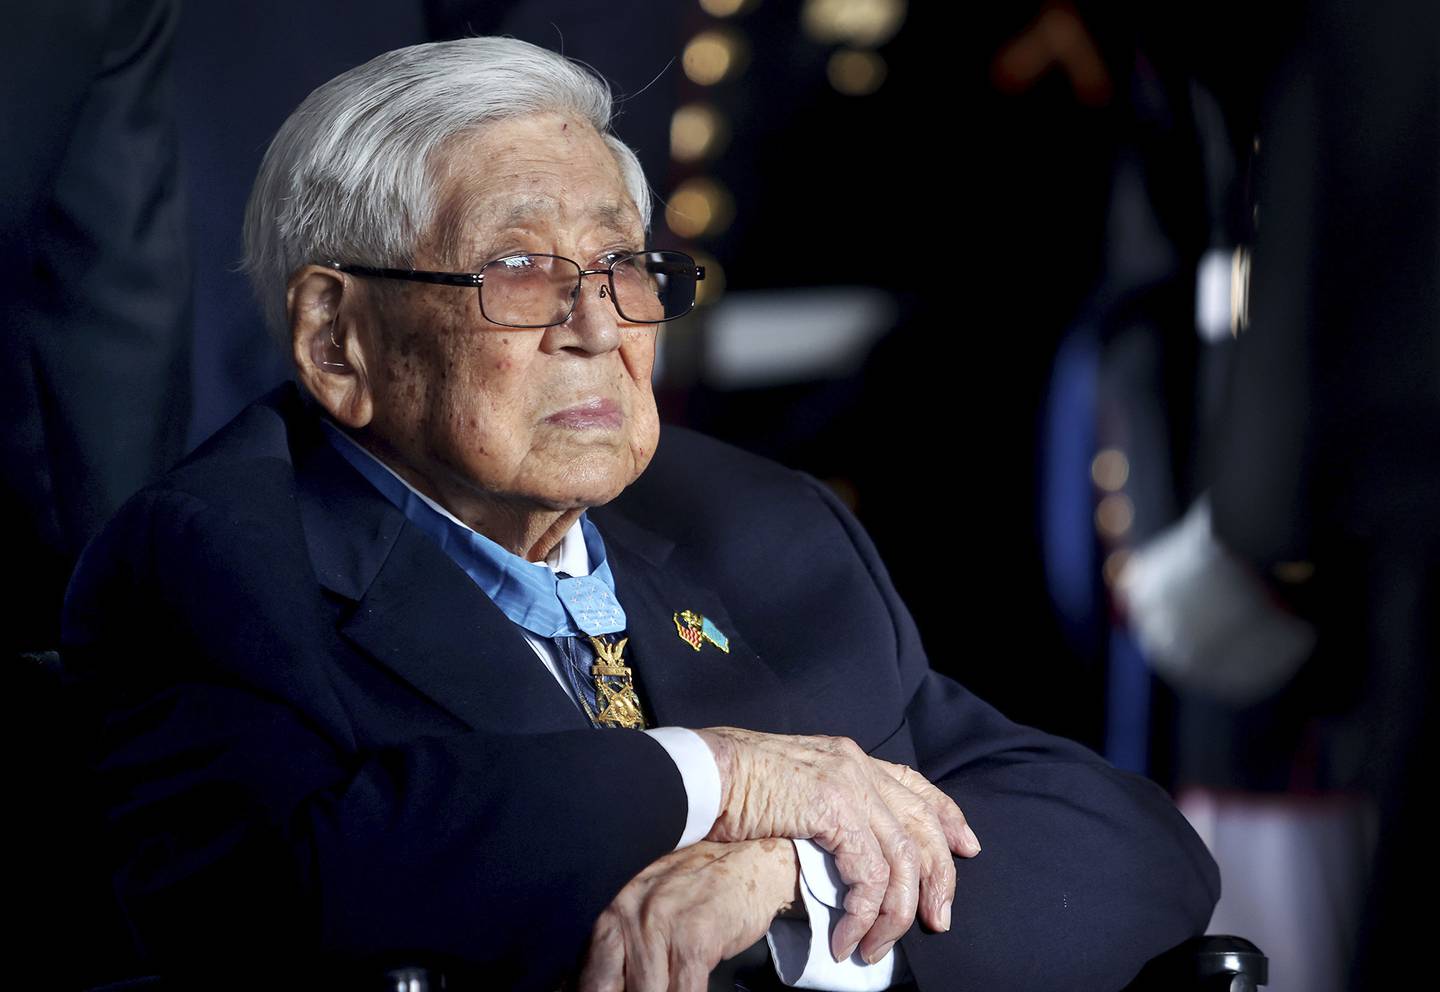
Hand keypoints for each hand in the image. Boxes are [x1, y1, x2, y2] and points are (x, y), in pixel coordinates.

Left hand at [578, 839, 798, 991]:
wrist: (751, 862)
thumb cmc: (702, 886)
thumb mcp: (651, 906)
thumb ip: (626, 943)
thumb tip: (601, 984)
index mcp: (614, 911)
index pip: (589, 974)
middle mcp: (630, 916)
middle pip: (607, 988)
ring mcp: (661, 927)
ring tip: (664, 991)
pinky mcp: (694, 941)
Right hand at [694, 727, 979, 963]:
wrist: (701, 773)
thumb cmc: (733, 786)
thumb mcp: (792, 787)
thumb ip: (824, 807)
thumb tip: (841, 848)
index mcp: (848, 757)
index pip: (915, 784)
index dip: (947, 818)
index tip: (966, 849)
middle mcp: (856, 765)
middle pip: (922, 825)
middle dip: (939, 878)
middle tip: (938, 922)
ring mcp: (848, 784)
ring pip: (902, 859)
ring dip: (895, 914)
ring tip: (875, 948)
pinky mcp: (834, 810)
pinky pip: (868, 875)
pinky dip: (863, 914)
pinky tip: (847, 938)